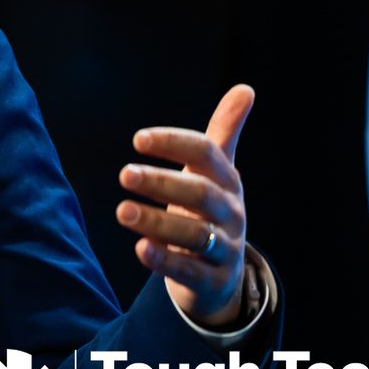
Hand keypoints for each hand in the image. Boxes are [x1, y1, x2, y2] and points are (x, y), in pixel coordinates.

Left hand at [115, 84, 254, 326]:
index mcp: (227, 180)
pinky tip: (140, 249)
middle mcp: (230, 212)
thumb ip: (224, 132)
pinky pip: (192, 270)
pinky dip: (166, 260)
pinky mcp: (214, 280)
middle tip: (124, 174)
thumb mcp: (217, 173)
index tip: (137, 139)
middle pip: (201, 194)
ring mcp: (226, 248)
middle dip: (163, 182)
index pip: (207, 153)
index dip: (174, 143)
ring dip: (158, 221)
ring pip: (196, 234)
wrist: (222, 273)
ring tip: (122, 211)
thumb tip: (246, 88)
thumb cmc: (209, 210)